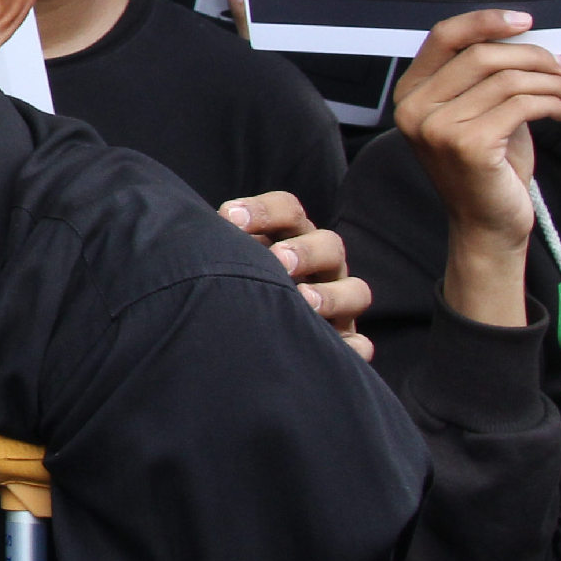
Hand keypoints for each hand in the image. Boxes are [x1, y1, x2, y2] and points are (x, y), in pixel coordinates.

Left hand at [219, 191, 373, 357]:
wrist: (245, 344)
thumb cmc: (233, 287)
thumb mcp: (229, 262)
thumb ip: (222, 248)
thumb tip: (200, 233)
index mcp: (291, 238)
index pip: (288, 211)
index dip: (264, 210)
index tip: (228, 217)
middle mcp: (321, 267)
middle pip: (329, 245)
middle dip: (304, 250)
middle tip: (279, 260)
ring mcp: (338, 305)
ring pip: (356, 291)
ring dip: (331, 295)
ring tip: (304, 301)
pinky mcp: (343, 342)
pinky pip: (360, 345)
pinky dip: (355, 347)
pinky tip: (341, 350)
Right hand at [393, 10, 560, 316]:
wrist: (488, 226)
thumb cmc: (489, 168)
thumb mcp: (482, 112)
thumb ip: (489, 76)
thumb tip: (528, 37)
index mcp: (411, 93)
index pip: (444, 36)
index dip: (486, 21)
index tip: (527, 21)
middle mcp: (415, 108)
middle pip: (482, 54)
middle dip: (535, 57)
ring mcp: (437, 127)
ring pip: (508, 79)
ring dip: (553, 84)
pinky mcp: (467, 145)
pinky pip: (522, 104)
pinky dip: (554, 104)